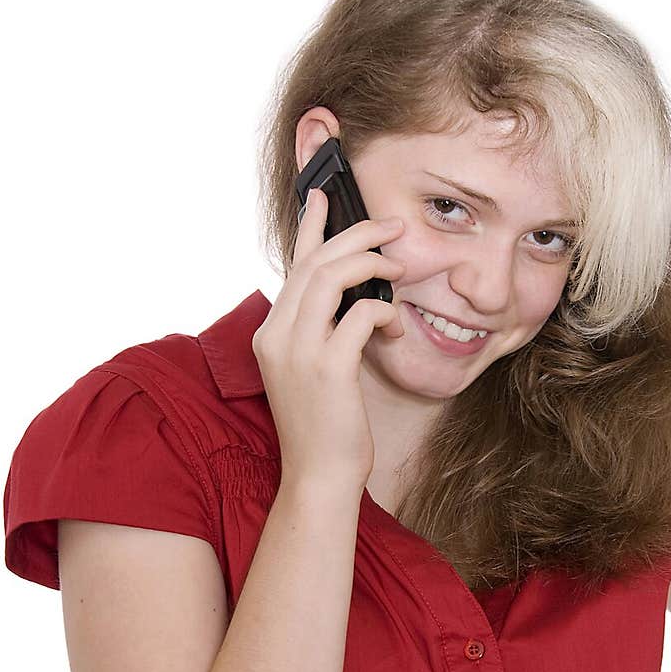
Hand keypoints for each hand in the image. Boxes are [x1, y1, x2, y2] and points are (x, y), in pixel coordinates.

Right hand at [251, 187, 407, 487]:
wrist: (318, 476)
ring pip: (331, 278)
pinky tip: (395, 324)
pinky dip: (383, 311)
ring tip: (399, 268)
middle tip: (392, 227)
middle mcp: (277, 335)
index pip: (292, 266)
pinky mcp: (327, 369)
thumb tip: (356, 298)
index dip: (309, 226)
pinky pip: (359, 316)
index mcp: (271, 333)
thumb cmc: (325, 426)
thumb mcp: (314, 370)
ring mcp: (299, 351)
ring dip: (371, 264)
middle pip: (314, 262)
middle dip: (357, 234)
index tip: (325, 195)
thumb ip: (323, 332)